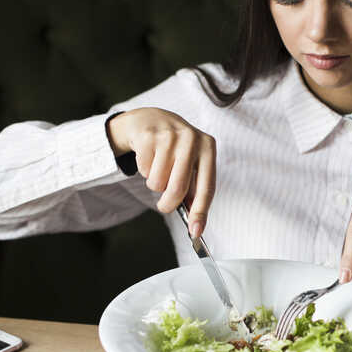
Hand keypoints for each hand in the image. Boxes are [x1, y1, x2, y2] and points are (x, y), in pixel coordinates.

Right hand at [106, 108, 215, 236]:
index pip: (206, 187)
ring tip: (158, 168)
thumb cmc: (174, 149)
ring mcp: (169, 135)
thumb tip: (195, 224)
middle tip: (164, 206)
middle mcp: (191, 139)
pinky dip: (144, 170)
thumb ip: (195, 188)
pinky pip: (143, 171)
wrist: (150, 119)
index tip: (195, 232)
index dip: (200, 212)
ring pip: (157, 182)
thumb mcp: (190, 162)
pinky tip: (149, 156)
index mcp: (208, 147)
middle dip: (168, 204)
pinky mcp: (148, 136)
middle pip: (178, 189)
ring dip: (154, 183)